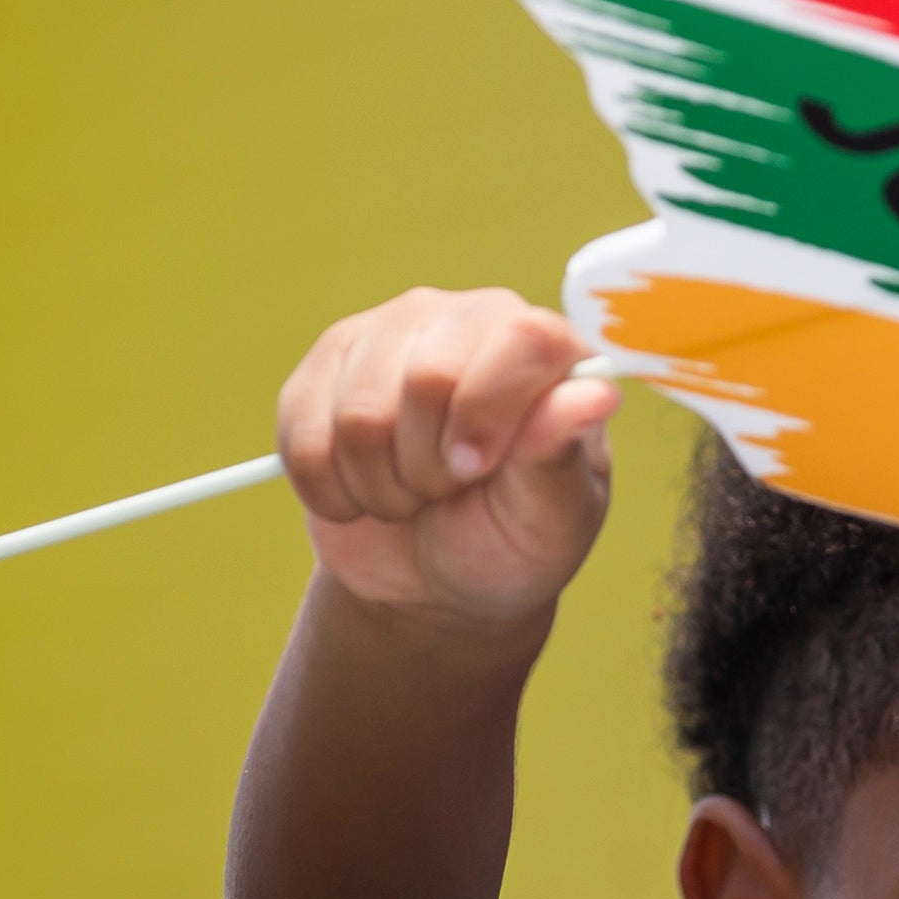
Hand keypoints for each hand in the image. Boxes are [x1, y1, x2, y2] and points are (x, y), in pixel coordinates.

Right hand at [275, 288, 616, 627]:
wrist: (433, 578)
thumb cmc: (511, 541)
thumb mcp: (552, 517)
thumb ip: (563, 455)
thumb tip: (596, 395)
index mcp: (547, 349)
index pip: (525, 340)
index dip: (490, 412)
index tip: (476, 472)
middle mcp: (473, 320)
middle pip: (428, 378)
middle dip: (432, 465)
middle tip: (450, 490)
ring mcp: (394, 332)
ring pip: (359, 410)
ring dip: (380, 483)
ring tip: (412, 493)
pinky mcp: (327, 365)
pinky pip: (302, 430)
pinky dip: (329, 487)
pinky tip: (362, 491)